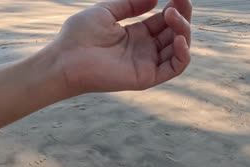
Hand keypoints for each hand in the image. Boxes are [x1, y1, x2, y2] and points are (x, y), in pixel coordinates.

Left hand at [51, 0, 191, 94]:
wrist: (66, 59)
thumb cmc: (79, 36)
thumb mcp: (107, 11)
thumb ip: (131, 4)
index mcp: (135, 34)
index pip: (164, 21)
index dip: (175, 8)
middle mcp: (144, 50)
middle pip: (174, 33)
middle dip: (182, 16)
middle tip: (179, 2)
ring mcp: (146, 64)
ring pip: (178, 49)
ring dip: (182, 31)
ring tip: (172, 16)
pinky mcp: (146, 77)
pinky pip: (174, 68)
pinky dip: (183, 54)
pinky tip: (178, 39)